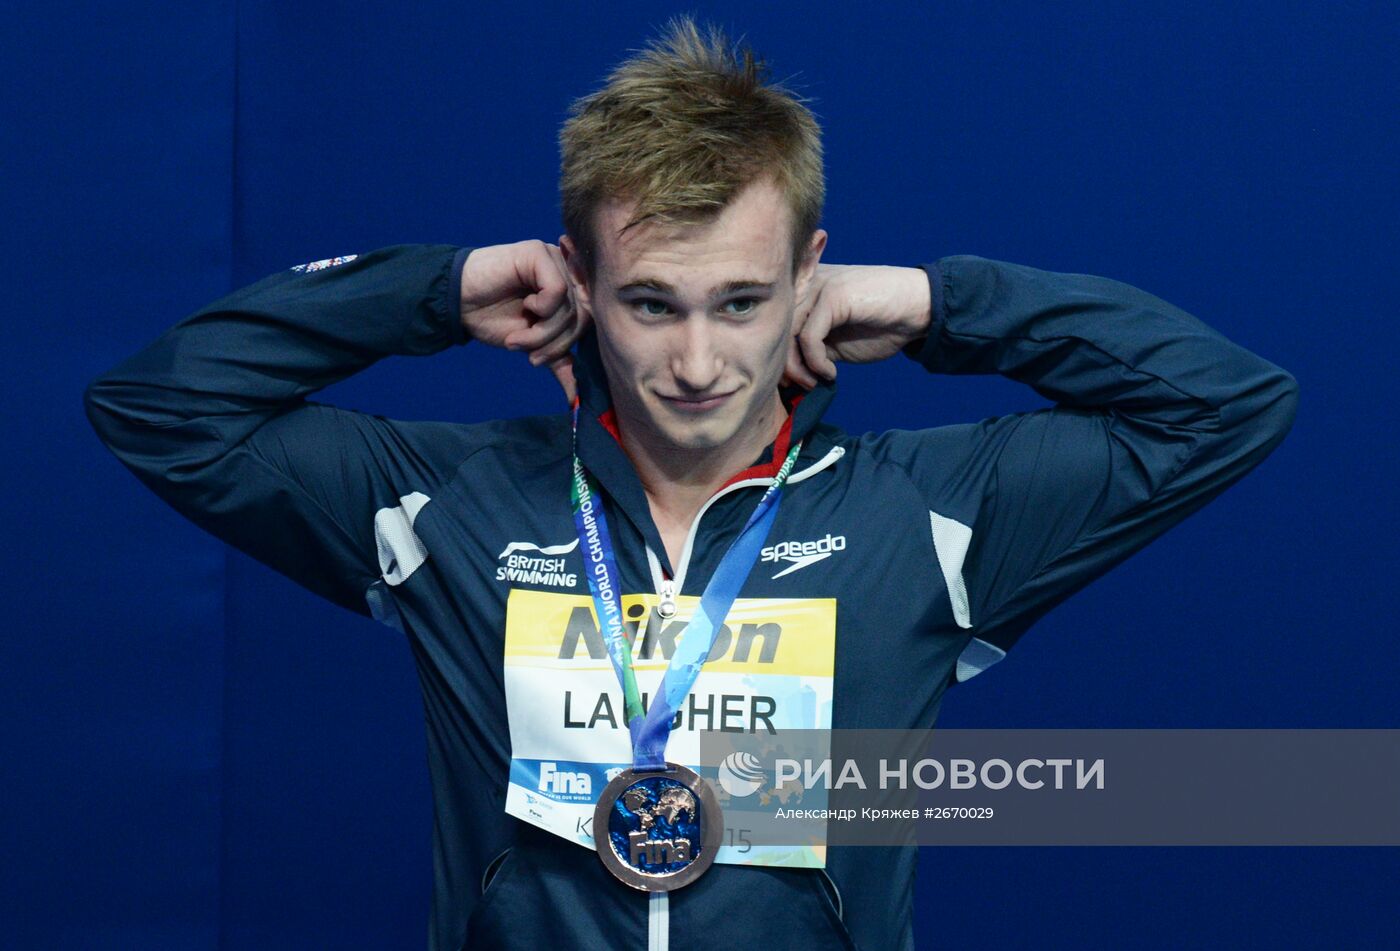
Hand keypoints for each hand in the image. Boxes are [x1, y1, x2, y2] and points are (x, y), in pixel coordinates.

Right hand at [459, 240, 590, 401]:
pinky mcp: (539, 252)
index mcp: (570, 288)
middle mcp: (567, 270)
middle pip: (584, 317)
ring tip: (518, 340)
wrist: (457, 303)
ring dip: (543, 333)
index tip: (540, 358)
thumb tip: (576, 398)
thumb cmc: (493, 318)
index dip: (568, 345)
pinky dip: (541, 310)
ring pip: (570, 307)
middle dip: (556, 344)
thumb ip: (557, 361)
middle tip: (531, 356)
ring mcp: (555, 258)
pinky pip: (557, 290)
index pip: (590, 322)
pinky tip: (523, 308)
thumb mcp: (532, 344)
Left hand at [783, 264, 931, 388]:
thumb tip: (784, 374)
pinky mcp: (833, 295)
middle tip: (802, 386)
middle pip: (777, 328)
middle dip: (785, 365)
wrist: (919, 310)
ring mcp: (820, 285)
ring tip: (815, 381)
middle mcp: (808, 282)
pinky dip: (816, 362)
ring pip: (788, 332)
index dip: (777, 355)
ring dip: (798, 367)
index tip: (791, 382)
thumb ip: (811, 349)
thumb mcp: (836, 341)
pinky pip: (809, 337)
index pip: (774, 322)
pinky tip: (830, 372)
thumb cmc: (881, 325)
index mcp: (806, 289)